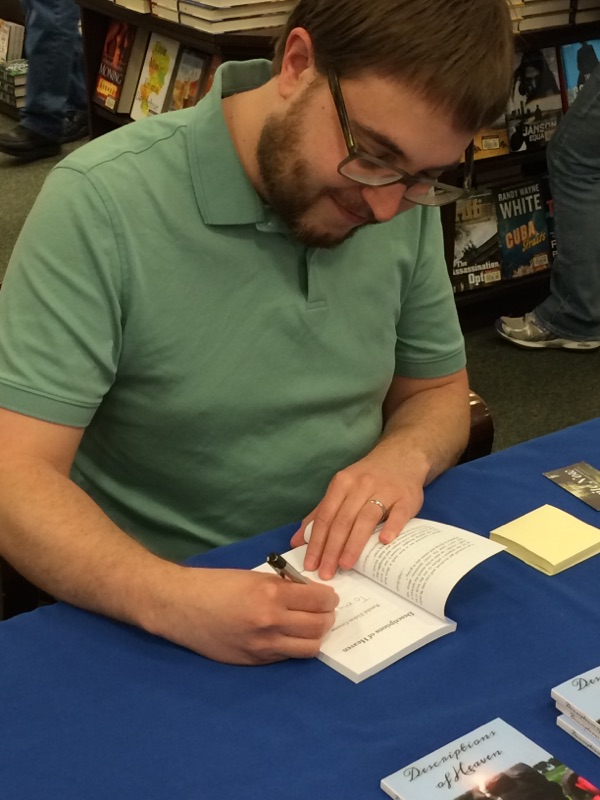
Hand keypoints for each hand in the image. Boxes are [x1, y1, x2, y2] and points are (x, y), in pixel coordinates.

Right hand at [150, 566, 337, 664]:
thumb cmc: (215, 584)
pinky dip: (293, 646)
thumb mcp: (253, 576)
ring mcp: (263, 646)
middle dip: (327, 617)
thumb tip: (309, 594)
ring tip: (310, 627)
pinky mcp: (253, 661)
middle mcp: (271, 622)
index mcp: (271, 595)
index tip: (328, 597)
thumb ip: (282, 586)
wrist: (180, 606)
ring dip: (315, 636)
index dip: (329, 598)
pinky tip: (287, 636)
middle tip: (324, 611)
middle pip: (319, 626)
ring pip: (309, 648)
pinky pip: (286, 657)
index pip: (319, 600)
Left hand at [290, 442, 424, 578]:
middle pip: (343, 520)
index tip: (310, 564)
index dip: (316, 542)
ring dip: (354, 543)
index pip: (325, 516)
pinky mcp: (406, 498)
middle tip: (326, 572)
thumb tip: (297, 540)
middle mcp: (361, 485)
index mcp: (342, 484)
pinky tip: (384, 542)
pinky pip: (398, 514)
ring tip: (345, 565)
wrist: (402, 456)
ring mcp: (385, 490)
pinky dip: (391, 527)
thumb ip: (320, 514)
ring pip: (366, 518)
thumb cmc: (367, 478)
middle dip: (331, 549)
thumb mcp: (341, 489)